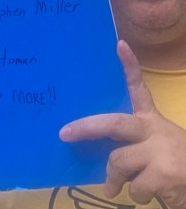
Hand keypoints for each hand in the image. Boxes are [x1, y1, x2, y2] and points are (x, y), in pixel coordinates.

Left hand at [60, 40, 185, 207]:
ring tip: (119, 186)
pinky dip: (136, 194)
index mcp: (152, 121)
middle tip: (65, 134)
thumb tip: (102, 154)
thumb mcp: (154, 146)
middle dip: (86, 128)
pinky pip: (134, 187)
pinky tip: (152, 192)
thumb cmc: (174, 164)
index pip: (140, 89)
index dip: (130, 67)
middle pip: (115, 124)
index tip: (119, 45)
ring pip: (118, 162)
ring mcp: (160, 151)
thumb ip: (129, 142)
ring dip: (116, 179)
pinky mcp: (164, 173)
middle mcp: (155, 131)